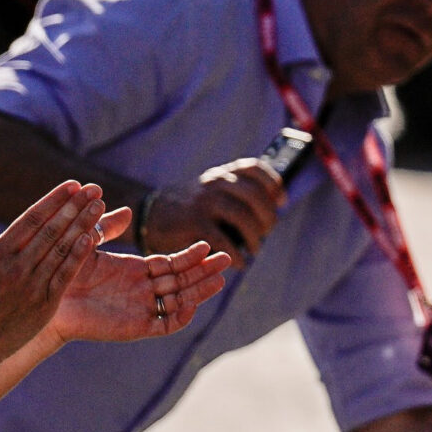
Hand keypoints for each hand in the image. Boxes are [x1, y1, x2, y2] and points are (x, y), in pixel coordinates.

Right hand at [0, 183, 107, 359]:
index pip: (32, 219)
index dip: (54, 200)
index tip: (73, 185)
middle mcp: (16, 267)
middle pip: (51, 229)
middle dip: (74, 206)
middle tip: (94, 189)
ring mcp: (31, 285)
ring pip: (62, 248)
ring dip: (82, 224)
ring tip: (99, 206)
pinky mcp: (45, 303)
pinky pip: (65, 274)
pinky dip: (79, 255)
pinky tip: (92, 237)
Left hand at [47, 206, 231, 342]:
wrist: (45, 300)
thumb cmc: (62, 271)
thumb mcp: (87, 243)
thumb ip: (106, 228)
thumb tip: (127, 211)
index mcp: (135, 271)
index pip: (170, 264)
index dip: (189, 256)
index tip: (207, 246)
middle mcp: (142, 291)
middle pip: (181, 281)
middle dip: (204, 271)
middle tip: (228, 260)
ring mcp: (140, 310)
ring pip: (178, 301)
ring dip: (200, 291)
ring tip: (220, 280)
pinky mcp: (133, 328)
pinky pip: (163, 324)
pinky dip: (179, 317)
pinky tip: (192, 304)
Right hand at [142, 158, 284, 261]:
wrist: (150, 214)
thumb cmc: (190, 208)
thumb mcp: (211, 191)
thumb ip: (236, 194)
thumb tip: (272, 211)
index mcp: (222, 174)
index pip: (254, 168)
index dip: (273, 183)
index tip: (281, 201)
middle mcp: (215, 183)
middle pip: (254, 194)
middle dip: (267, 216)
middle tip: (267, 231)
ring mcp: (203, 201)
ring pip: (241, 215)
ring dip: (255, 236)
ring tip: (255, 249)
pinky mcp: (193, 222)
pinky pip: (222, 239)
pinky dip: (235, 254)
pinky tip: (238, 263)